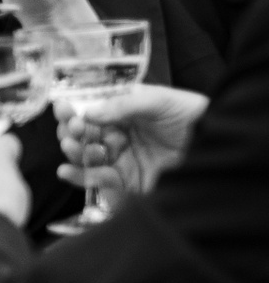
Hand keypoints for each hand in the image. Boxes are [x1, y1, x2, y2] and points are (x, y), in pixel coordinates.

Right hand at [56, 85, 207, 203]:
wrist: (218, 145)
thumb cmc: (191, 115)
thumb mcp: (158, 101)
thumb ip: (123, 105)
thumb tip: (88, 113)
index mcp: (121, 112)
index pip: (88, 111)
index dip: (72, 111)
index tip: (63, 110)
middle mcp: (117, 135)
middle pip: (82, 135)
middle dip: (71, 132)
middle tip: (72, 130)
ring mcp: (121, 158)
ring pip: (86, 157)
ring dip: (74, 152)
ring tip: (72, 147)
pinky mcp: (127, 181)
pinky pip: (98, 180)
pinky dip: (79, 177)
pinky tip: (66, 171)